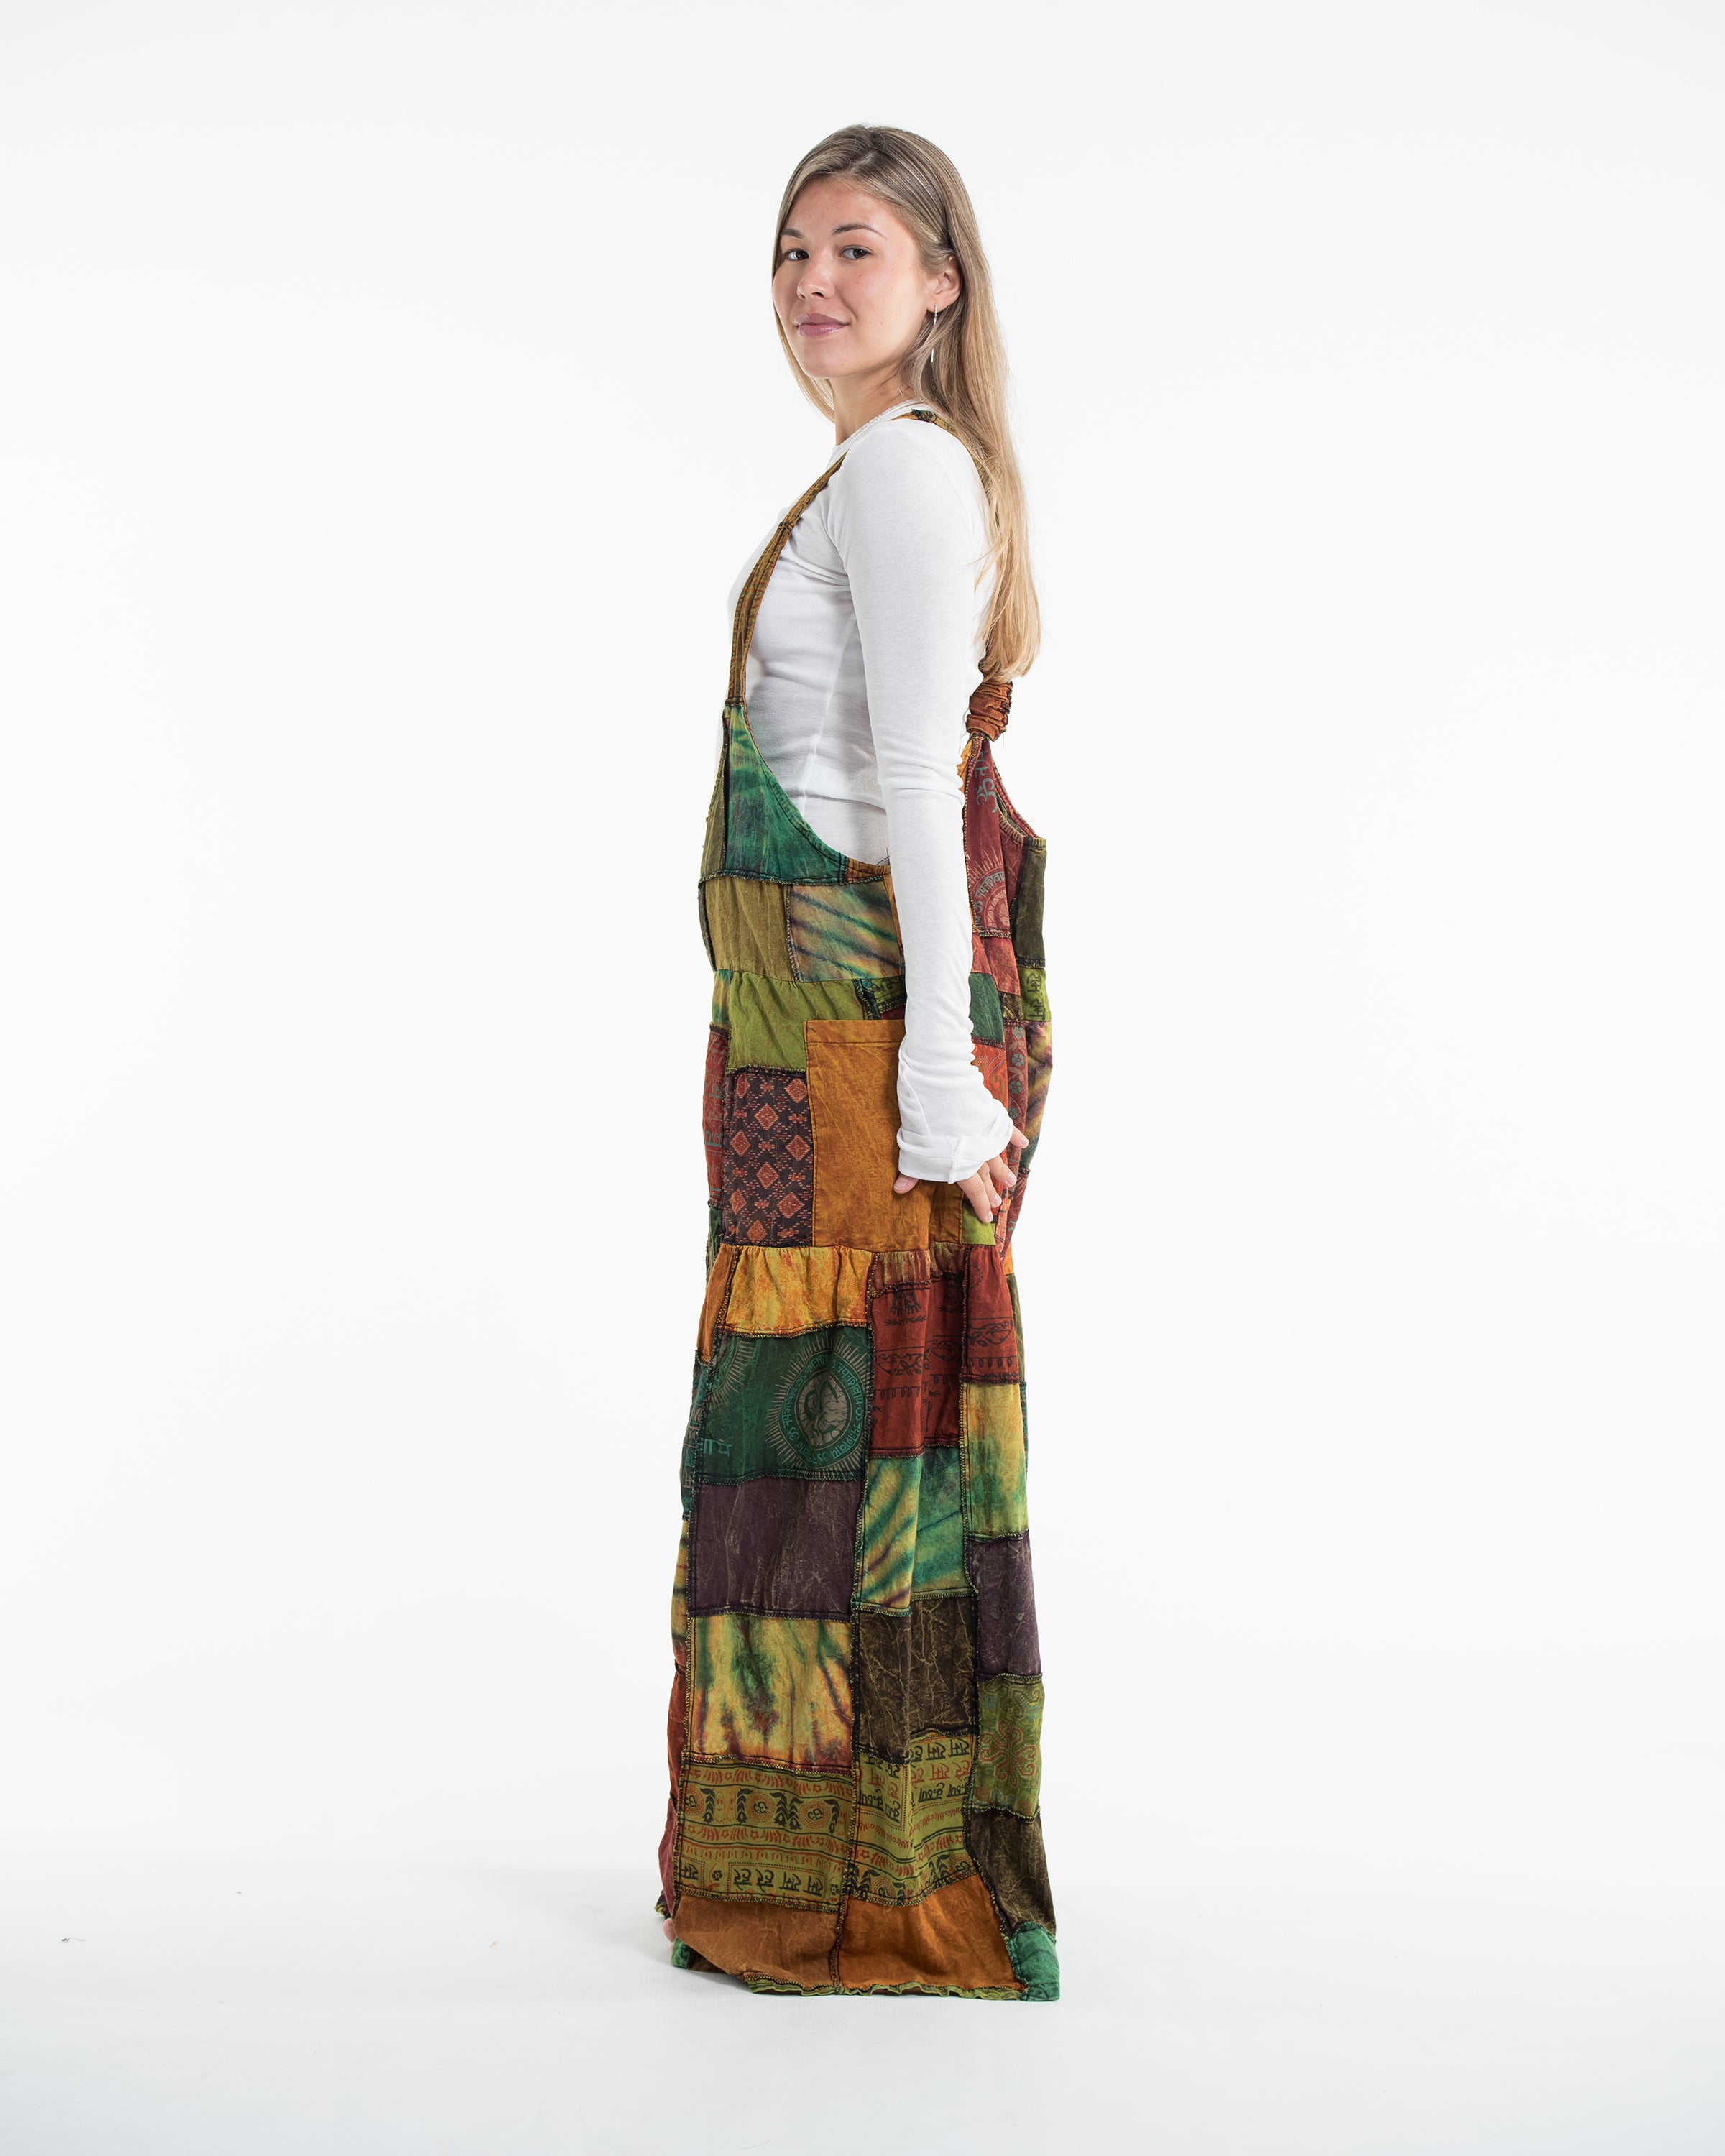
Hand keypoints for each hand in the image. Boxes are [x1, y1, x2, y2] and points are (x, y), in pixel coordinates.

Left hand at [894, 1126, 1029, 1224]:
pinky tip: (1023, 1144)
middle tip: (999, 1201)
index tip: (988, 1218)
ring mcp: (987, 1137)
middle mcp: (978, 1155)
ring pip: (998, 1157)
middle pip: (987, 1177)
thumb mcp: (915, 1153)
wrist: (944, 1098)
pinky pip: (1007, 1130)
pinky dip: (1015, 1137)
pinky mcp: (991, 1119)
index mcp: (962, 1167)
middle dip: (992, 1190)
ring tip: (1011, 1182)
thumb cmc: (928, 1129)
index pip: (974, 1191)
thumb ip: (911, 1173)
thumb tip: (898, 1190)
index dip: (980, 1205)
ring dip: (1004, 1170)